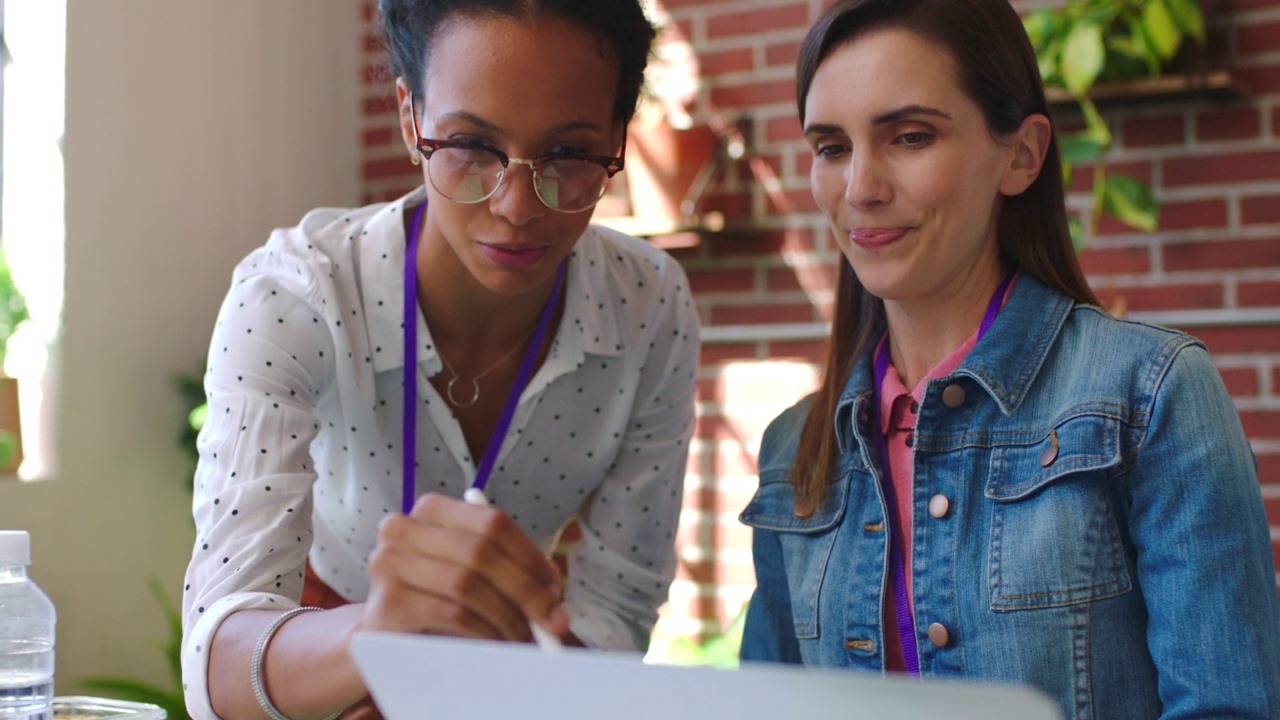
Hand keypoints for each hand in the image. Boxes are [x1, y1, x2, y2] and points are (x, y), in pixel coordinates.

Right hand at [360, 492, 570, 641]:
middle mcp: (404, 527)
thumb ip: (512, 573)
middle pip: (482, 551)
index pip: (493, 522)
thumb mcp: (476, 576)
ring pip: (467, 583)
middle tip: (551, 621)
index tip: (554, 588)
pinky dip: (482, 630)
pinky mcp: (387, 601)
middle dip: (525, 589)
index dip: (530, 556)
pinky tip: (494, 641)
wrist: (385, 635)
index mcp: (432, 510)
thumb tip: (552, 592)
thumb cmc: (437, 599)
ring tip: (521, 636)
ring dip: (505, 614)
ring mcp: (389, 562)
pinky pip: (450, 613)